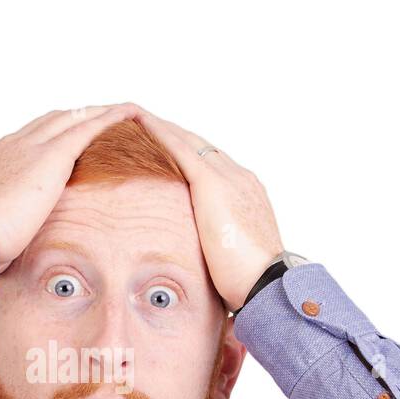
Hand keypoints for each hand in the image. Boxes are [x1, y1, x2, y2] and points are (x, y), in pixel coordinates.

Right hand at [0, 103, 142, 273]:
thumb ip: (9, 219)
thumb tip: (17, 238)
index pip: (32, 137)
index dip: (55, 133)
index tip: (72, 135)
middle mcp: (14, 145)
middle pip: (54, 120)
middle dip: (80, 116)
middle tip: (104, 116)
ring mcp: (32, 147)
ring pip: (73, 117)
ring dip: (99, 113)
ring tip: (124, 112)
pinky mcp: (51, 156)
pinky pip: (87, 128)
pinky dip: (109, 118)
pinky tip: (128, 114)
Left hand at [133, 108, 284, 311]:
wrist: (268, 283)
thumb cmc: (250, 281)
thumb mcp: (228, 256)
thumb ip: (212, 246)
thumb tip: (197, 261)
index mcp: (245, 193)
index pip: (209, 163)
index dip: (184, 153)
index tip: (163, 148)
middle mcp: (238, 177)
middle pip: (198, 145)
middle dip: (170, 133)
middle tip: (140, 121)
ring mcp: (228, 177)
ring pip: (187, 140)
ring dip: (160, 127)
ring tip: (132, 115)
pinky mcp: (212, 184)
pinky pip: (180, 149)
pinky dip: (158, 132)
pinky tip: (138, 122)